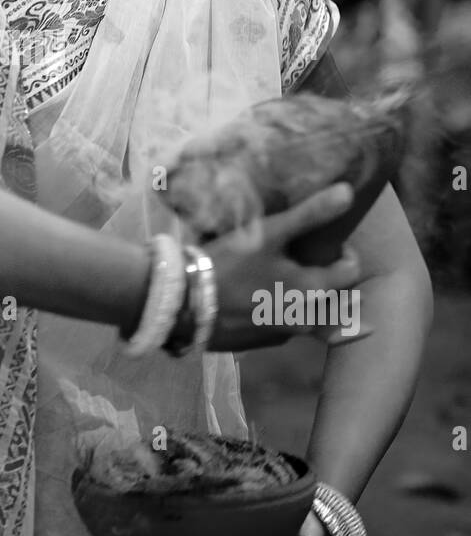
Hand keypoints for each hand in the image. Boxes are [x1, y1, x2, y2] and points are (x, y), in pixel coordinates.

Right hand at [205, 182, 363, 351]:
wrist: (184, 304)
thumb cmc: (230, 265)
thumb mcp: (269, 234)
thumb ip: (309, 215)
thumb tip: (348, 192)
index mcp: (314, 291)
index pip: (351, 272)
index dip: (342, 253)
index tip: (322, 243)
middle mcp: (305, 320)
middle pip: (331, 299)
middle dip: (324, 280)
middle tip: (300, 259)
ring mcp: (280, 335)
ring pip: (305, 315)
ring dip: (300, 299)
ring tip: (276, 276)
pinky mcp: (257, 343)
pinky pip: (278, 326)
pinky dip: (274, 312)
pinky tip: (253, 298)